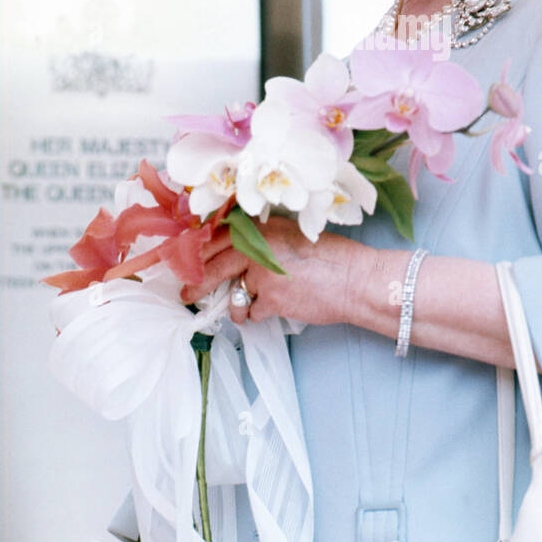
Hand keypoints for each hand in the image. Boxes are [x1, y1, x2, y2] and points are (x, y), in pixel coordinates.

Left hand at [183, 214, 369, 329]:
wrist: (354, 278)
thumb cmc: (329, 258)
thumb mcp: (290, 236)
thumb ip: (261, 240)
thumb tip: (230, 253)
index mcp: (261, 228)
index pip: (216, 237)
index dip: (197, 252)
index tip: (187, 263)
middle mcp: (257, 247)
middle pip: (212, 265)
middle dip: (197, 284)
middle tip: (186, 295)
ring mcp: (262, 273)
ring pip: (231, 293)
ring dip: (233, 305)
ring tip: (240, 310)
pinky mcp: (271, 299)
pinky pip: (251, 311)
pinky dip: (258, 314)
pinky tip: (272, 310)